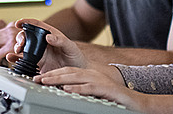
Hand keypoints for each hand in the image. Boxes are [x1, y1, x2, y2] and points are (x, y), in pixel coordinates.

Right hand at [6, 18, 87, 72]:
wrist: (76, 75)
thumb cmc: (76, 57)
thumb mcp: (70, 47)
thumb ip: (60, 40)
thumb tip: (48, 36)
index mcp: (49, 34)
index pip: (36, 25)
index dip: (26, 22)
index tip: (19, 22)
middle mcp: (41, 43)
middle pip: (26, 36)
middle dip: (20, 37)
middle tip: (21, 43)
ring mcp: (38, 54)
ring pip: (23, 47)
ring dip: (16, 47)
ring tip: (16, 51)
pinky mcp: (36, 65)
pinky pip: (23, 60)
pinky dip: (15, 59)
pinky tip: (11, 58)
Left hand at [34, 66, 157, 111]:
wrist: (135, 101)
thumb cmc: (113, 98)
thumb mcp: (94, 92)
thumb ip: (81, 89)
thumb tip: (64, 90)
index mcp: (88, 74)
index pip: (67, 71)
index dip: (52, 74)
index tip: (39, 77)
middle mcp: (92, 74)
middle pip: (68, 72)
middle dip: (51, 75)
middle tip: (37, 78)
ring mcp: (99, 80)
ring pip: (76, 77)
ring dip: (59, 79)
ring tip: (46, 81)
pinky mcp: (106, 88)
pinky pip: (89, 88)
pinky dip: (77, 88)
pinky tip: (67, 89)